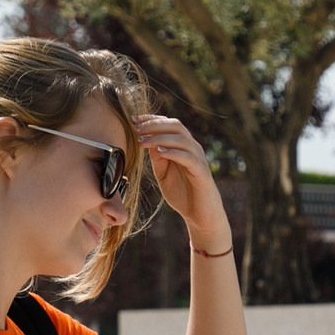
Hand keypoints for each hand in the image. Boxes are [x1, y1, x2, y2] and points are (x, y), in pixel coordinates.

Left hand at [136, 115, 228, 246]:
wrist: (200, 215)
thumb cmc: (182, 193)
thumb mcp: (163, 173)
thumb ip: (157, 158)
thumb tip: (145, 140)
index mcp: (184, 146)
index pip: (169, 124)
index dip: (151, 119)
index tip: (133, 119)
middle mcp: (193, 148)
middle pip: (176, 125)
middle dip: (154, 125)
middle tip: (136, 128)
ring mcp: (198, 158)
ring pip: (181, 138)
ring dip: (159, 137)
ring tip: (142, 141)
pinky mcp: (201, 172)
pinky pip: (188, 157)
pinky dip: (173, 152)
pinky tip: (159, 153)